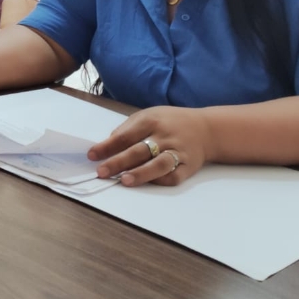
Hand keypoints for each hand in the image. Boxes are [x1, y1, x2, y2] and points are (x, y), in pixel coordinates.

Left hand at [86, 105, 211, 185]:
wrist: (206, 129)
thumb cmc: (171, 123)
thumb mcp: (149, 116)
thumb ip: (128, 129)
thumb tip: (107, 145)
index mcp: (152, 121)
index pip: (125, 135)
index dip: (107, 146)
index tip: (92, 155)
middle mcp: (165, 136)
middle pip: (138, 150)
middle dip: (118, 161)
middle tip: (101, 171)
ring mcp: (178, 151)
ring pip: (158, 164)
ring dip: (140, 173)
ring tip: (124, 180)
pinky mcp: (188, 166)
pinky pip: (174, 176)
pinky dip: (161, 180)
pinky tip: (149, 182)